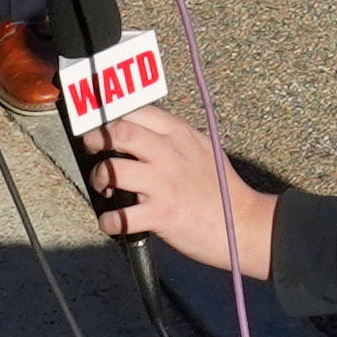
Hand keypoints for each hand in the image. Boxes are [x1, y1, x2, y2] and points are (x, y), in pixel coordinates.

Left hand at [91, 104, 276, 271]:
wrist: (244, 225)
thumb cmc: (222, 189)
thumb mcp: (203, 149)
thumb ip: (175, 138)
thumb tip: (143, 132)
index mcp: (180, 134)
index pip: (138, 111)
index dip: (112, 114)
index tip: (100, 121)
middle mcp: (169, 153)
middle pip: (120, 132)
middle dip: (97, 139)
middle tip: (92, 148)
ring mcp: (163, 184)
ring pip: (113, 170)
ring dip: (99, 178)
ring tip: (104, 188)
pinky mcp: (160, 215)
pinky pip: (120, 217)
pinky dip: (108, 221)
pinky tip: (112, 222)